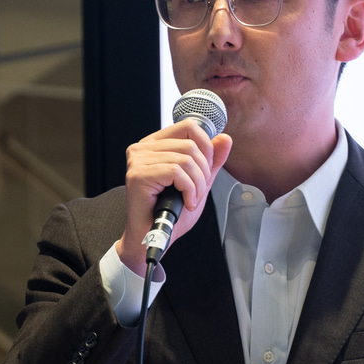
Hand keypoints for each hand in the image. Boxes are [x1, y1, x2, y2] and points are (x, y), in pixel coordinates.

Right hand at [116, 119, 231, 274]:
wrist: (153, 237)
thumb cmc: (171, 212)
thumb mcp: (198, 182)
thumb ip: (211, 160)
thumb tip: (225, 138)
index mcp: (155, 144)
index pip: (189, 126)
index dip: (206, 147)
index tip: (205, 171)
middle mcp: (142, 148)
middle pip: (190, 143)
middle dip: (203, 171)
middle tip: (198, 191)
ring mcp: (138, 160)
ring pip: (186, 159)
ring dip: (197, 184)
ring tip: (191, 199)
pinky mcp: (138, 175)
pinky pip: (176, 172)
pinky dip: (189, 189)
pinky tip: (186, 202)